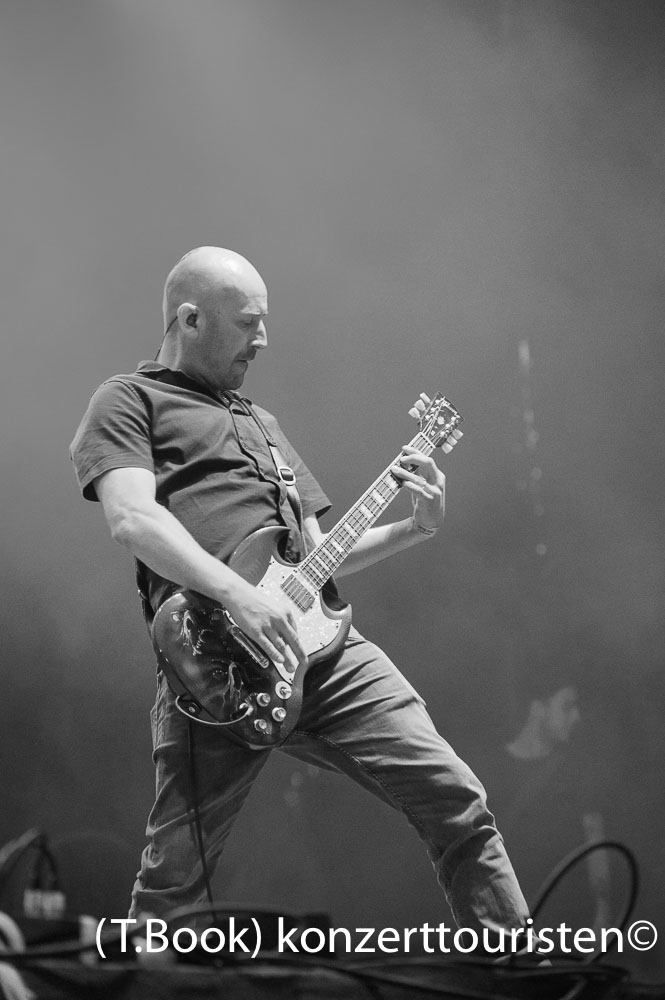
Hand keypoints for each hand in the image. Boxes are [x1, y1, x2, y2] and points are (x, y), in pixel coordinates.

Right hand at [223, 580, 305, 672]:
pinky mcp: (256, 631)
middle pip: (293, 640)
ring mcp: (268, 625)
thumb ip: (280, 621)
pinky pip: (268, 645)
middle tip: (303, 664)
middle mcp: (279, 619)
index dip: (297, 645)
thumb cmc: (254, 600)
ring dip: (288, 659)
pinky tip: (279, 660)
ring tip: (291, 668)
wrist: (238, 594)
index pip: (295, 632)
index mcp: (285, 612)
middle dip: (299, 655)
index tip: (299, 654)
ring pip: (281, 646)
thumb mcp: (273, 607)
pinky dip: (275, 654)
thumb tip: (283, 636)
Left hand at [391, 393, 463, 535]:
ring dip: (405, 472)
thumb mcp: (423, 485)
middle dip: (414, 457)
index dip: (416, 452)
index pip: (427, 459)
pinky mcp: (429, 500)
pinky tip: (403, 483)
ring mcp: (435, 491)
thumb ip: (417, 474)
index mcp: (437, 475)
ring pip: (419, 477)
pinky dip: (410, 485)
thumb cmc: (425, 501)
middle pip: (428, 463)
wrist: (430, 521)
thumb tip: (403, 462)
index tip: (404, 448)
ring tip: (394, 469)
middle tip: (401, 458)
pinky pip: (418, 490)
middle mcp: (438, 481)